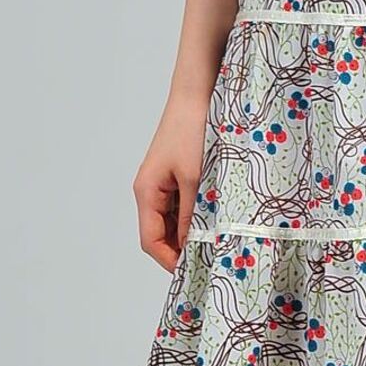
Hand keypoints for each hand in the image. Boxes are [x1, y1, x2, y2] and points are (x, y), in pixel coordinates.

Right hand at [133, 96, 208, 271]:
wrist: (199, 93)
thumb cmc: (192, 129)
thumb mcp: (196, 178)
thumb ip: (193, 215)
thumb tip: (194, 247)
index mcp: (147, 192)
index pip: (151, 241)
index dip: (170, 261)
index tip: (195, 272)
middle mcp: (151, 191)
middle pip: (161, 234)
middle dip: (183, 248)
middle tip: (212, 259)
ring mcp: (164, 183)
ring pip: (175, 221)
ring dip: (193, 232)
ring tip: (218, 241)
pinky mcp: (178, 175)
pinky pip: (185, 205)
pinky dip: (198, 215)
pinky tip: (218, 218)